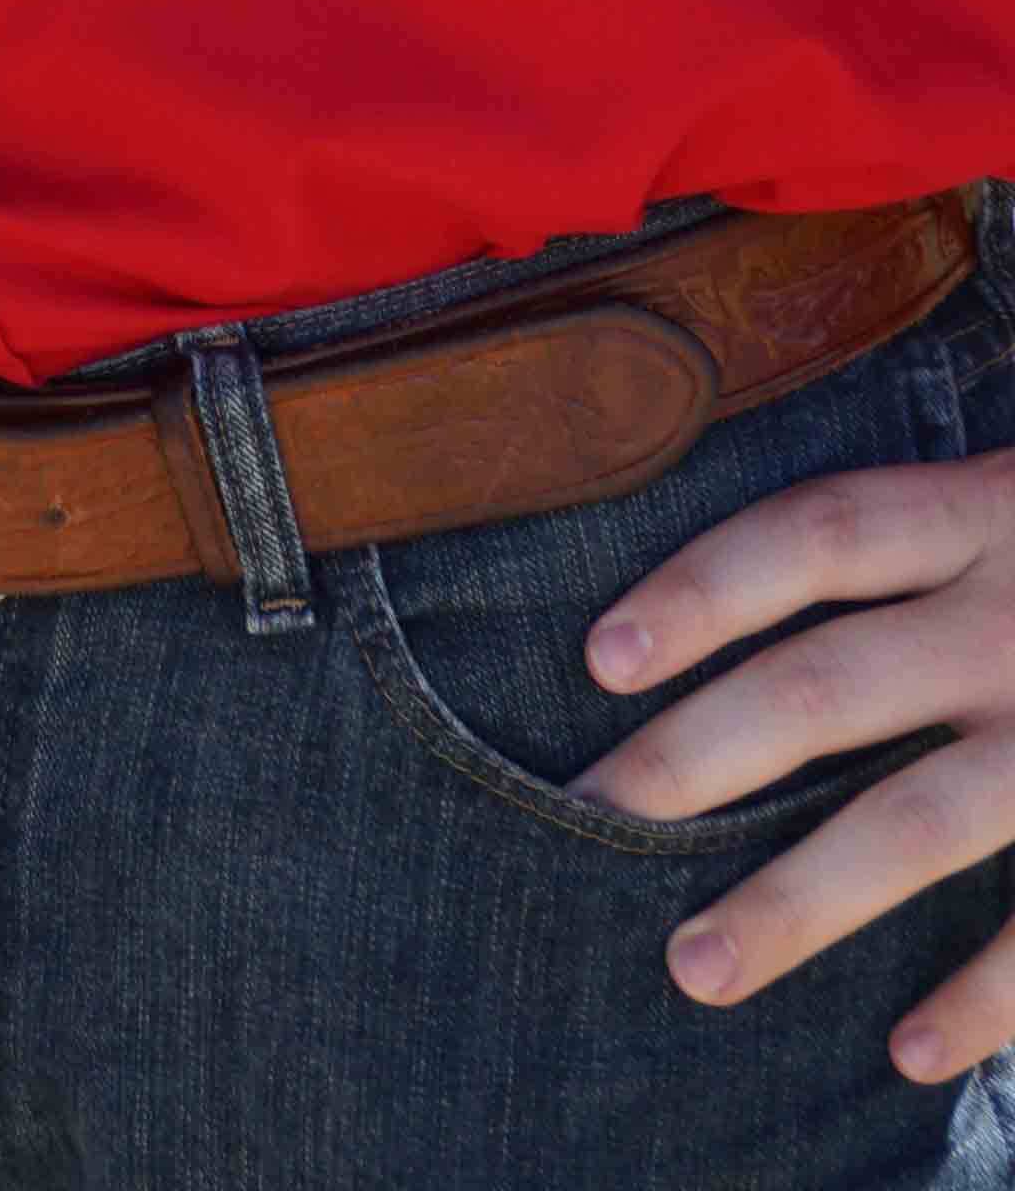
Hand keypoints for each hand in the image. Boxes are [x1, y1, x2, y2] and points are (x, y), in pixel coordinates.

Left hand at [577, 437, 1014, 1080]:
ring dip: (802, 900)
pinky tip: (910, 1050)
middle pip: (834, 682)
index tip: (602, 654)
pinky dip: (989, 993)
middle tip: (590, 814)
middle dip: (702, 753)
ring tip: (696, 966)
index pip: (816, 536)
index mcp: (990, 516)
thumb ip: (932, 538)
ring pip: (920, 819)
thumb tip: (779, 601)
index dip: (706, 584)